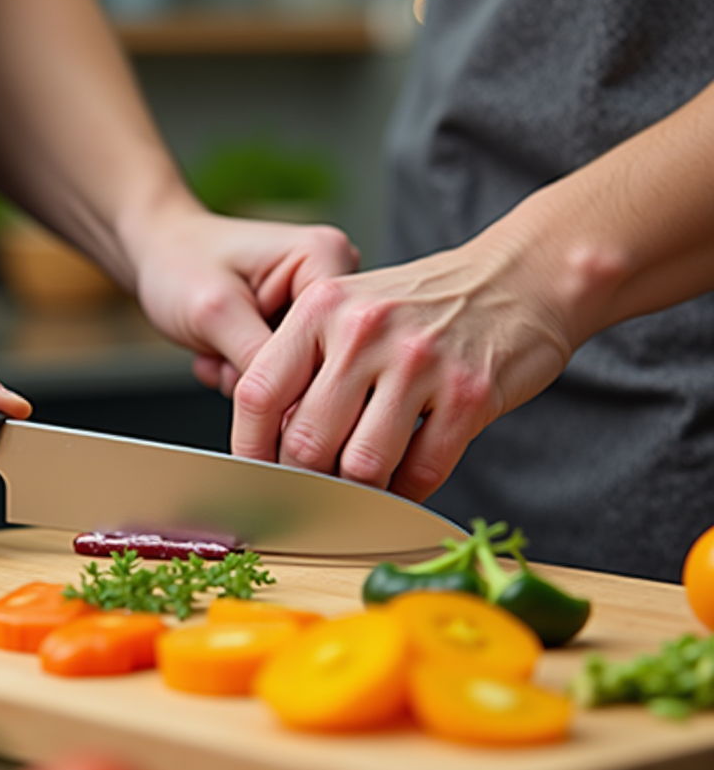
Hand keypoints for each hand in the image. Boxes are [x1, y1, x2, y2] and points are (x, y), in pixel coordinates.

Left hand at [130, 206, 359, 394]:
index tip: (249, 377)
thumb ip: (258, 362)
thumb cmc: (178, 263)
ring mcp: (319, 308)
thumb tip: (292, 416)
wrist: (157, 257)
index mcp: (325, 254)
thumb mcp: (214, 312)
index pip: (342, 337)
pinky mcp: (303, 331)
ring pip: (302, 377)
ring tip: (219, 351)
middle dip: (264, 375)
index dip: (296, 375)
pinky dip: (248, 378)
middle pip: (324, 362)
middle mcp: (334, 279)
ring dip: (251, 379)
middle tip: (224, 357)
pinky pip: (288, 378)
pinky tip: (225, 355)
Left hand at [231, 231, 577, 502]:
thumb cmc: (422, 305)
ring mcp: (420, 362)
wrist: (519, 277)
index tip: (255, 475)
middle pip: (307, 442)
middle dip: (306, 480)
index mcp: (322, 306)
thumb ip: (306, 365)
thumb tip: (269, 444)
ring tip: (360, 489)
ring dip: (358, 492)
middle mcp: (365, 330)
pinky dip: (406, 491)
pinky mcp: (469, 393)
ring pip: (363, 465)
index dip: (249, 447)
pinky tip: (403, 484)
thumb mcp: (350, 308)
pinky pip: (422, 470)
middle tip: (313, 491)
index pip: (259, 393)